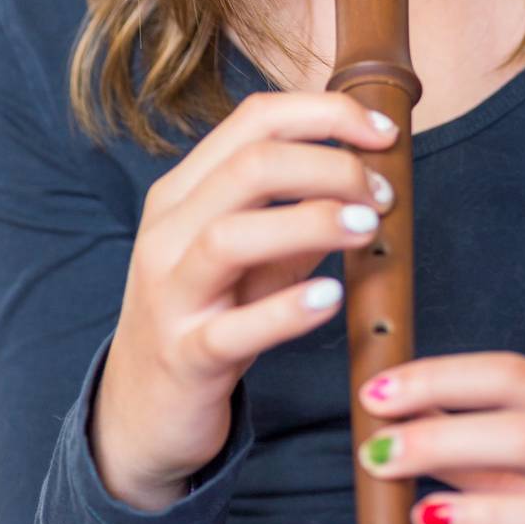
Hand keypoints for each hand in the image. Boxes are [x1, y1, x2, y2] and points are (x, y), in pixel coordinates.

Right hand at [89, 90, 397, 509]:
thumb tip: (369, 173)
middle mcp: (169, 232)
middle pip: (249, 165)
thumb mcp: (250, 253)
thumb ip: (295, 210)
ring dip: (311, 222)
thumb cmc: (208, 314)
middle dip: (330, 166)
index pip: (255, 119)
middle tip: (383, 194)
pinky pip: (234, 329)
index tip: (384, 133)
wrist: (140, 410)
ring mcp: (171, 295)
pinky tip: (331, 297)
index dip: (327, 114)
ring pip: (231, 236)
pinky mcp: (186, 357)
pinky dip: (287, 309)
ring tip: (367, 227)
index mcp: (183, 191)